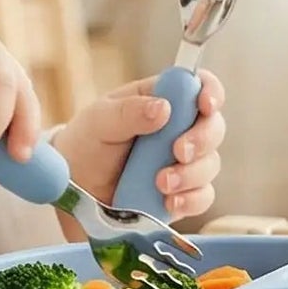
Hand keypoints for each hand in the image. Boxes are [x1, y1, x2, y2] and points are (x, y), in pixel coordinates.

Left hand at [52, 69, 226, 223]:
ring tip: (160, 184)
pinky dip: (190, 200)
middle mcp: (178, 129)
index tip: (206, 105)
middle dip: (202, 139)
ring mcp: (182, 162)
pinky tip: (169, 202)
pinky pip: (201, 197)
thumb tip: (163, 108)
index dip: (210, 92)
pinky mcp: (181, 193)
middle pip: (214, 126)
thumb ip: (129, 112)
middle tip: (178, 152)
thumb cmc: (86, 144)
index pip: (198, 86)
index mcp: (161, 99)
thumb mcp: (99, 121)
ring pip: (210, 164)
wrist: (73, 189)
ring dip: (191, 174)